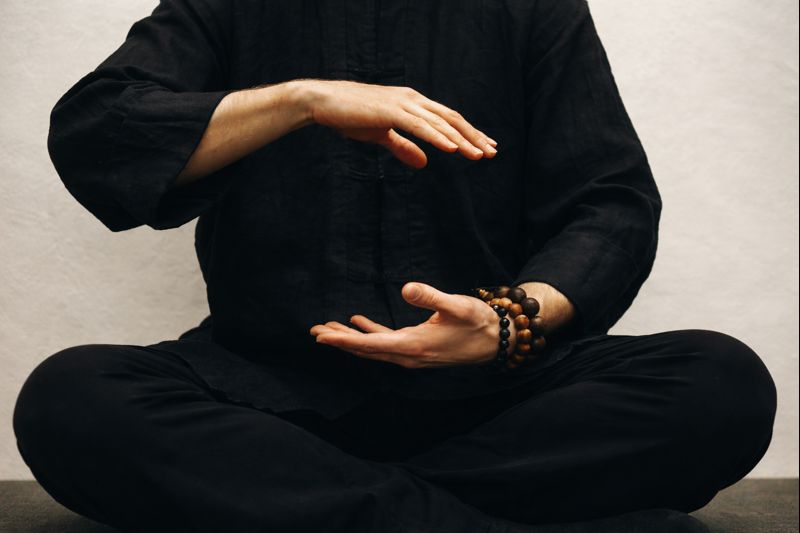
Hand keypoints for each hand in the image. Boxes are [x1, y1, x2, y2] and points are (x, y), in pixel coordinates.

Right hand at [300, 80, 496, 168]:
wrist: (323, 102)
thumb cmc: (349, 117)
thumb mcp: (382, 136)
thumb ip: (404, 147)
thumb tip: (424, 163)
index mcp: (412, 103)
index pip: (447, 118)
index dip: (468, 132)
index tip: (485, 145)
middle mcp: (413, 99)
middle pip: (451, 119)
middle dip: (474, 136)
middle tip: (493, 152)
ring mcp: (403, 103)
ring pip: (440, 123)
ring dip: (462, 140)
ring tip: (479, 154)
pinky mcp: (392, 111)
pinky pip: (421, 126)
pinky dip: (439, 137)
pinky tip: (453, 148)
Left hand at [308, 282, 513, 368]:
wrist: (498, 340)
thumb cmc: (479, 321)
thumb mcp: (457, 305)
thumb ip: (431, 296)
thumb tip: (406, 288)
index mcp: (415, 346)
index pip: (371, 345)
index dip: (344, 341)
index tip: (321, 337)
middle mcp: (409, 355)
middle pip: (366, 350)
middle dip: (339, 341)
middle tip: (314, 331)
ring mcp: (413, 355)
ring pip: (374, 348)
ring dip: (350, 339)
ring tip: (327, 329)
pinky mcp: (417, 349)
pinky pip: (386, 344)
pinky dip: (370, 335)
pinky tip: (358, 323)